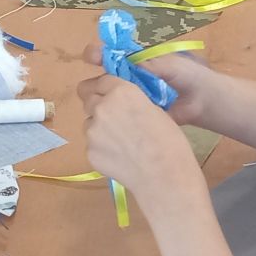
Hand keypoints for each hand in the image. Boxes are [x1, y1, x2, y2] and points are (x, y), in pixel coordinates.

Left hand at [77, 74, 201, 200]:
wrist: (163, 175)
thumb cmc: (168, 141)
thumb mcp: (154, 109)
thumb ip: (132, 101)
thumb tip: (124, 104)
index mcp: (121, 92)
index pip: (101, 80)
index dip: (105, 88)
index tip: (110, 95)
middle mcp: (101, 107)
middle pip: (87, 98)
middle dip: (98, 105)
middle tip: (114, 119)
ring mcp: (92, 131)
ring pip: (89, 123)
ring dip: (99, 128)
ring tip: (120, 142)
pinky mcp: (89, 152)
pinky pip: (92, 144)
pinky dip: (102, 148)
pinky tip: (119, 157)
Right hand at [82, 42, 220, 126]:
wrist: (204, 100)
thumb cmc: (189, 75)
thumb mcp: (170, 64)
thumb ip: (148, 63)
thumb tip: (124, 61)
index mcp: (133, 62)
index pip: (107, 55)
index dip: (96, 55)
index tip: (92, 58)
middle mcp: (126, 81)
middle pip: (99, 81)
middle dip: (94, 83)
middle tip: (99, 89)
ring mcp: (129, 101)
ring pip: (104, 102)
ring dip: (102, 103)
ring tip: (107, 107)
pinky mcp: (134, 117)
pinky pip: (118, 118)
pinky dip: (114, 119)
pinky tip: (114, 121)